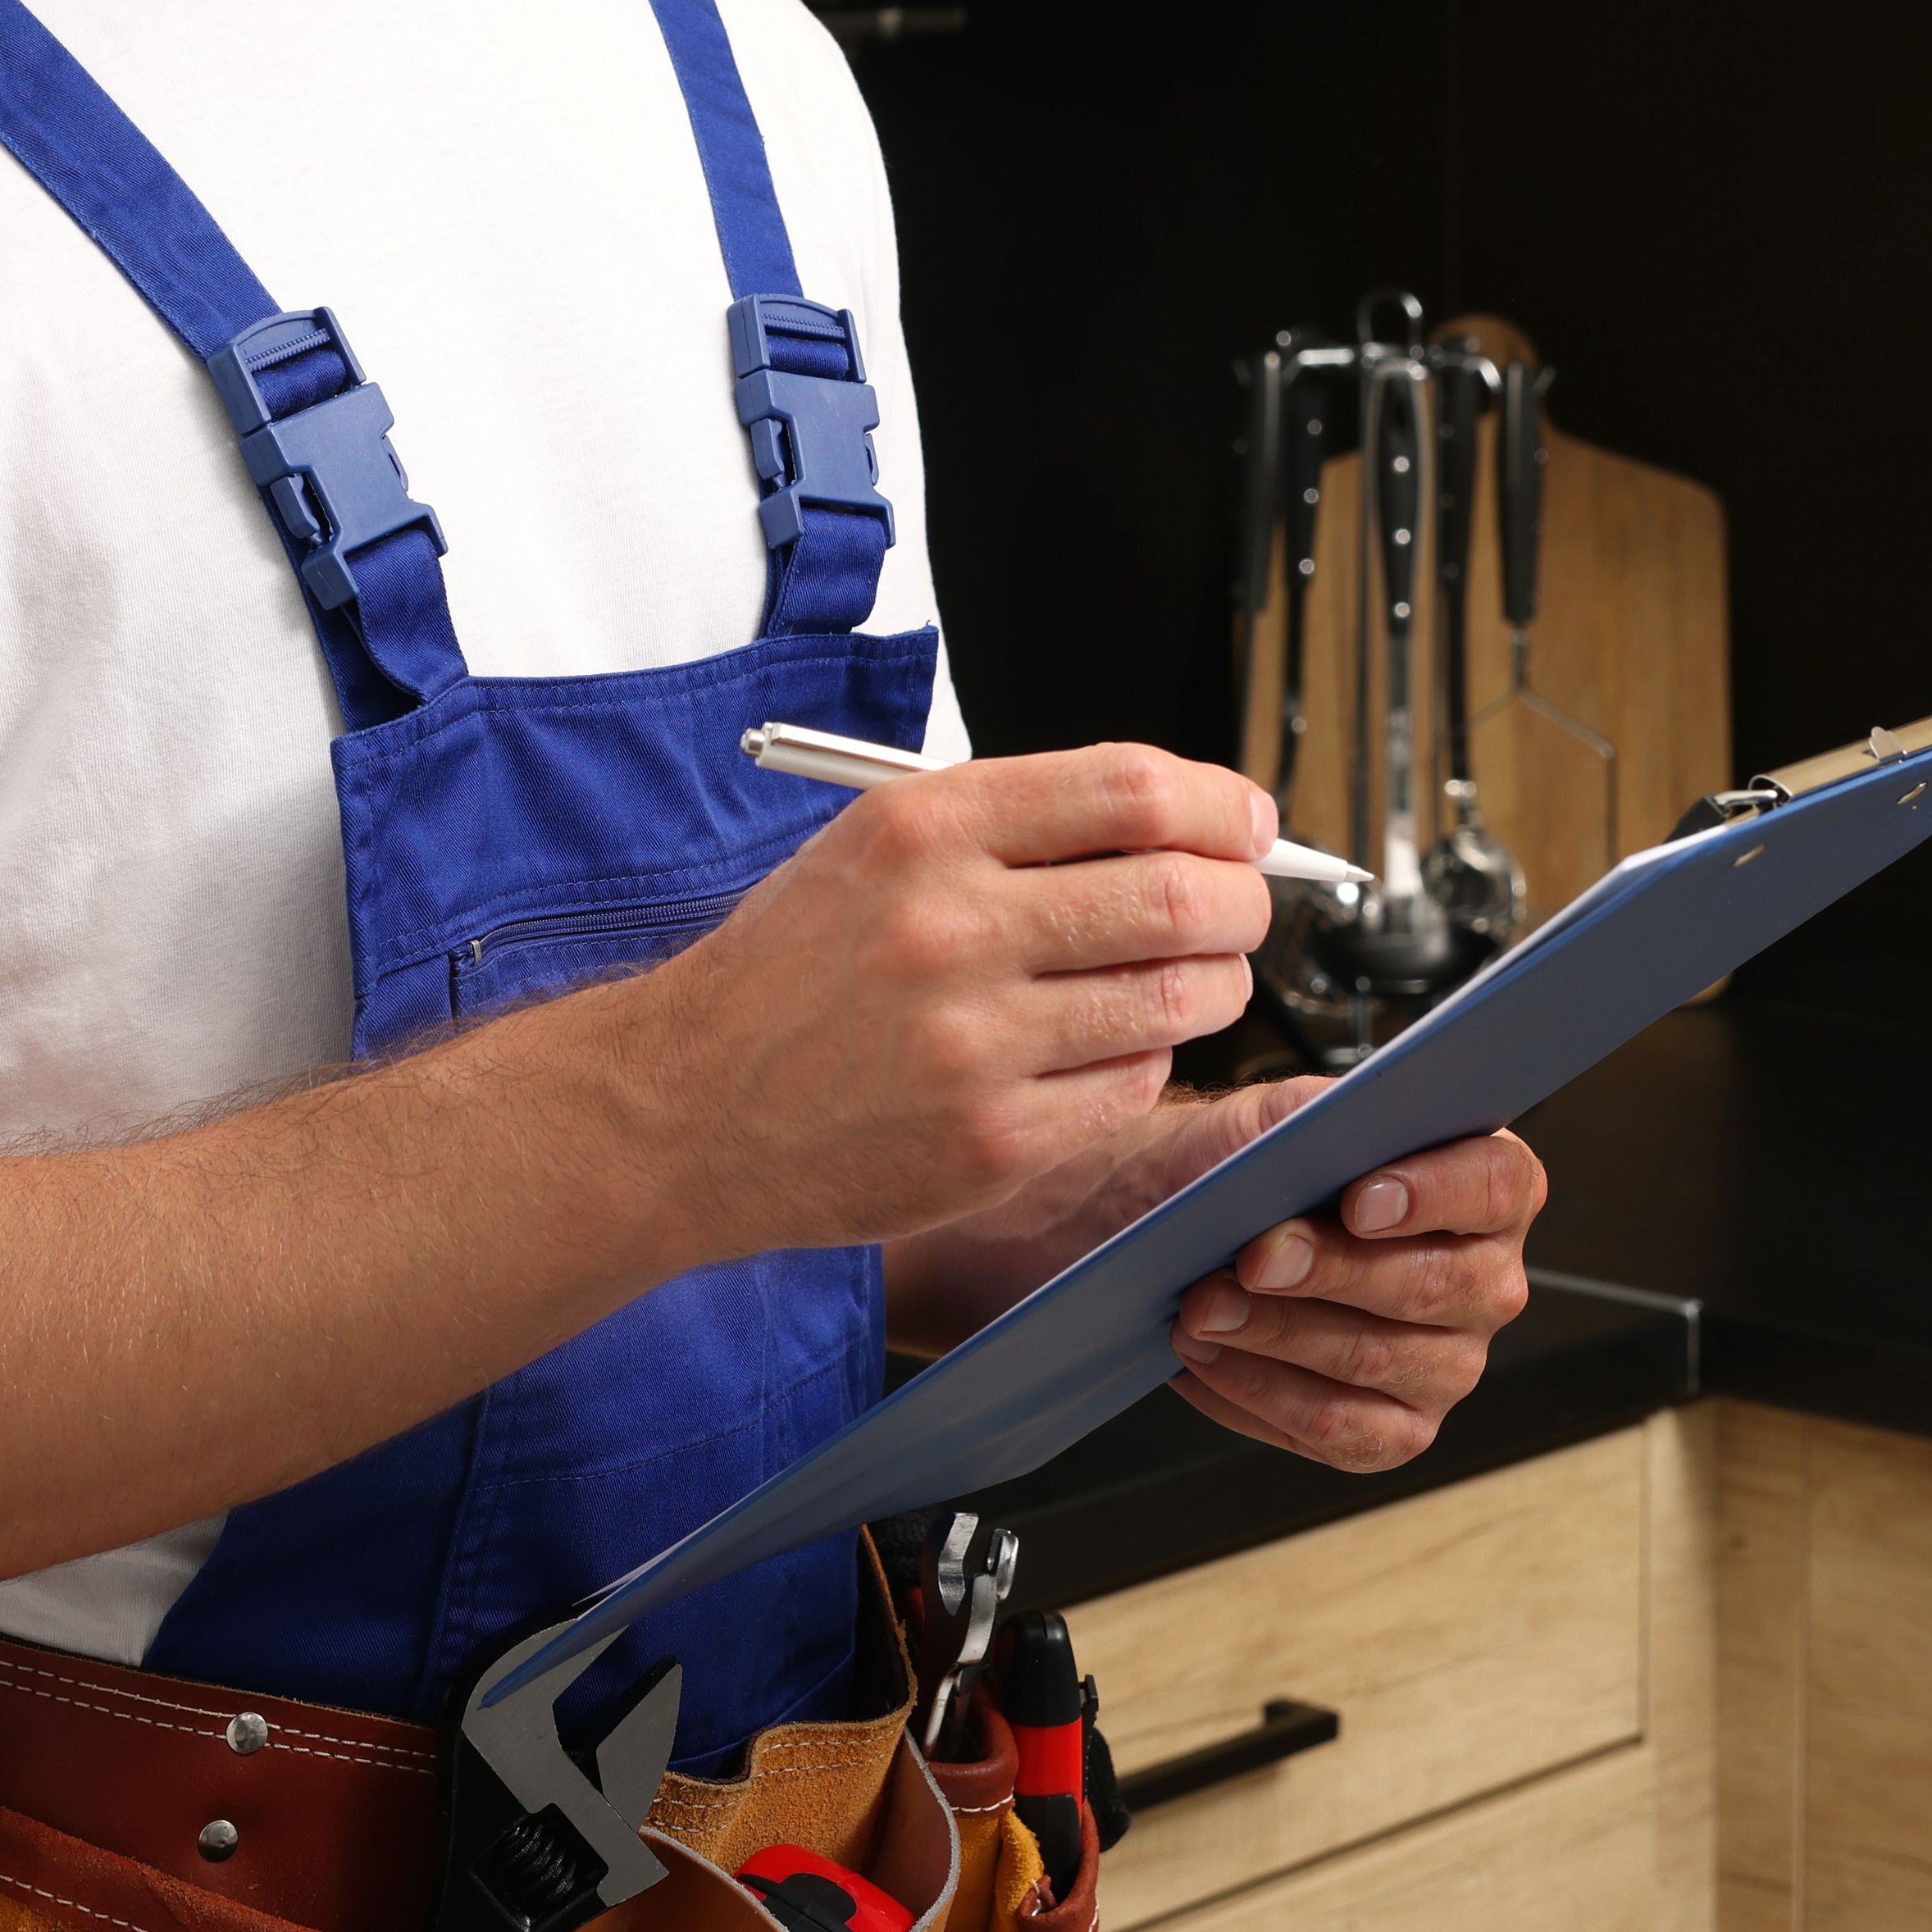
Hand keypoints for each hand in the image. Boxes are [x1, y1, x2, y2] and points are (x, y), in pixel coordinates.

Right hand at [614, 744, 1273, 1264]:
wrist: (682, 1107)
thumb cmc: (794, 972)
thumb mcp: (876, 848)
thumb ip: (1019, 824)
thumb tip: (1185, 817)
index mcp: (926, 828)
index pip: (1135, 788)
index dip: (1223, 806)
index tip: (1249, 825)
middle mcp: (950, 926)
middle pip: (1179, 893)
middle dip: (1243, 900)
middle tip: (1243, 908)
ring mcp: (972, 1043)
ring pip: (1177, 997)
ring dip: (1216, 984)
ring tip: (1195, 978)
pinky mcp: (989, 1142)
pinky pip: (1133, 1085)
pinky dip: (1147, 1061)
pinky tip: (1108, 1048)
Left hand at [1163, 1095, 1543, 1473]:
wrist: (1198, 1222)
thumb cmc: (1257, 1164)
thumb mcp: (1279, 1117)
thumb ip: (1310, 1122)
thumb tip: (1317, 1150)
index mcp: (1488, 1187)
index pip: (1496, 1186)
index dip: (1434, 1193)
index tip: (1357, 1202)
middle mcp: (1487, 1283)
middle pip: (1432, 1284)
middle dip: (1331, 1271)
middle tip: (1254, 1258)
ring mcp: (1451, 1366)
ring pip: (1372, 1360)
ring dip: (1276, 1334)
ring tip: (1204, 1307)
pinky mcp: (1399, 1432)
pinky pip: (1337, 1428)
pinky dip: (1259, 1391)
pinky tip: (1209, 1356)